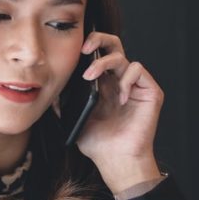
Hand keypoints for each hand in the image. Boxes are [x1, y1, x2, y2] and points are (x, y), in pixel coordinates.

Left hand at [73, 31, 163, 192]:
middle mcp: (119, 81)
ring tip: (91, 76)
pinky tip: (120, 96)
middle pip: (113, 46)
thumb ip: (63, 104)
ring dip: (104, 62)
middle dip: (99, 39)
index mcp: (103, 84)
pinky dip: (126, 78)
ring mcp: (134, 86)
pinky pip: (138, 70)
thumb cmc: (99, 145)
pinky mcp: (149, 92)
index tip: (75, 50)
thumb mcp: (74, 121)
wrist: (116, 161)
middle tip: (85, 48)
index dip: (89, 46)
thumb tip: (48, 90)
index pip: (99, 54)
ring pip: (122, 56)